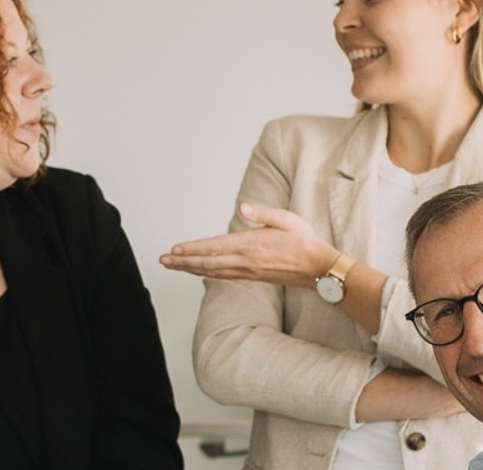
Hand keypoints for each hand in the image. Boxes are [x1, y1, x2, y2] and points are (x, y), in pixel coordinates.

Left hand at [160, 203, 340, 286]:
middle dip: (183, 262)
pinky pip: (223, 276)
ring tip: (173, 266)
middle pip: (207, 262)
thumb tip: (241, 206)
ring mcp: (248, 271)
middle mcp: (246, 261)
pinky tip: (198, 271)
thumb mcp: (286, 220)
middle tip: (163, 260)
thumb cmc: (303, 241)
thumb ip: (262, 213)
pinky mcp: (252, 277)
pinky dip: (206, 273)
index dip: (193, 249)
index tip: (175, 249)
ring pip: (213, 271)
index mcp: (251, 244)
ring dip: (190, 269)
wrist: (318, 268)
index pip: (215, 247)